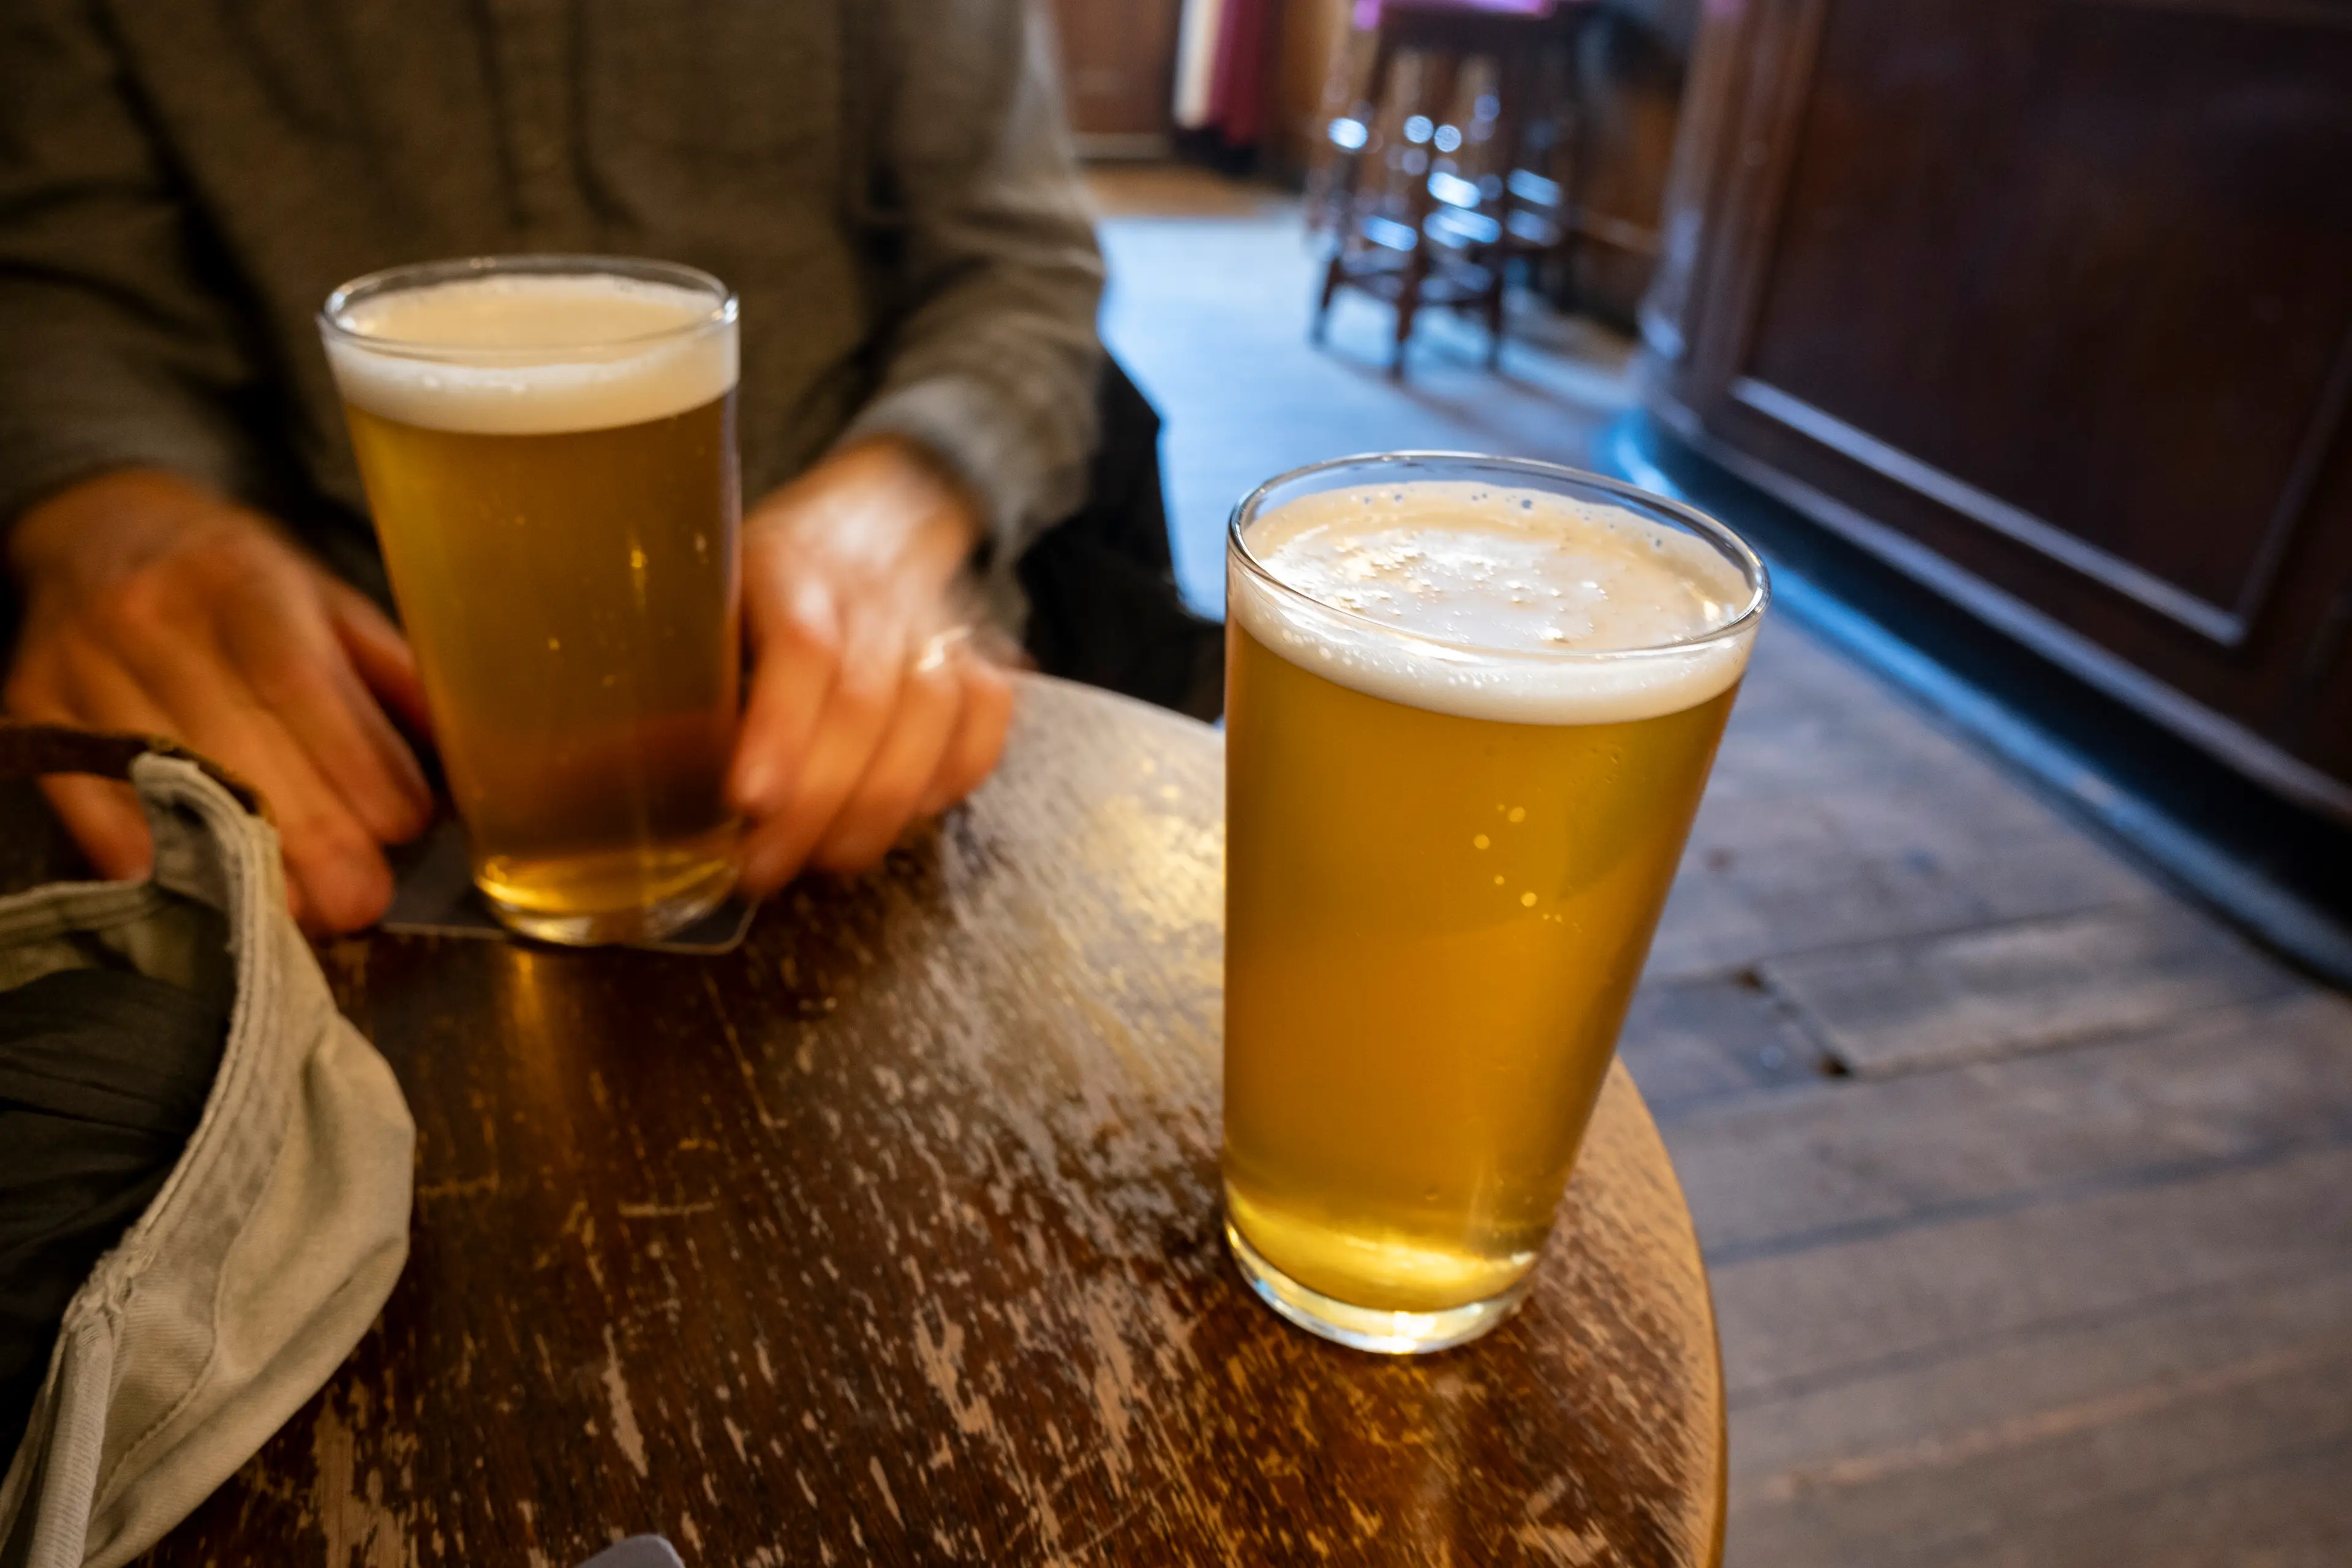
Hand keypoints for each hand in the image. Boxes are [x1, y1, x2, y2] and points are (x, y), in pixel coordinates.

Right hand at [4, 470, 431, 932]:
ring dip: (236, 859)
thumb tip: (466, 753)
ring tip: (300, 915)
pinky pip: (84, 796)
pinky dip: (141, 853)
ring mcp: (79, 667)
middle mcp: (149, 617)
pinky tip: (196, 892)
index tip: (406, 824)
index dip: (355, 761)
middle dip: (310, 834)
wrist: (100, 530)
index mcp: (240, 580)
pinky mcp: (30, 711)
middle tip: (362, 900)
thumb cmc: (237, 582)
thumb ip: (389, 671)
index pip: (298, 682)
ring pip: (164, 781)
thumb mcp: (323, 596)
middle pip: (235, 744)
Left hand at [729, 437, 1015, 894]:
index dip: (781, 729)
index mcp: (791, 566)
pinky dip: (955, 778)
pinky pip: (987, 721)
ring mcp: (936, 623)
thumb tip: (644, 775)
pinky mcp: (983, 656)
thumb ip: (692, 669)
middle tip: (763, 869)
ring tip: (829, 861)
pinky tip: (907, 815)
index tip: (748, 801)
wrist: (880, 513)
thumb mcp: (714, 592)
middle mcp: (873, 592)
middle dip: (816, 804)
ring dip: (880, 808)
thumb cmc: (773, 576)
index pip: (802, 645)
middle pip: (865, 702)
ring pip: (933, 717)